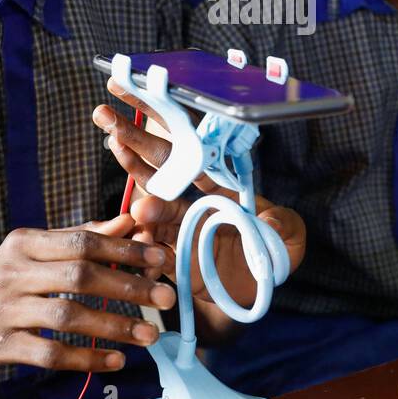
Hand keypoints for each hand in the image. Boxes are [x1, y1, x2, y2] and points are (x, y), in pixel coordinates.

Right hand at [0, 219, 175, 371]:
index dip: (124, 250)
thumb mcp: (37, 250)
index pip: (82, 242)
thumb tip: (131, 221)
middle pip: (79, 277)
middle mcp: (13, 272)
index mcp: (25, 242)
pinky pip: (50, 353)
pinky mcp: (1, 345)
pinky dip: (86, 358)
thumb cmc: (6, 277)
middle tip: (166, 298)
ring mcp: (5, 310)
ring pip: (67, 317)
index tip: (160, 259)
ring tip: (149, 334)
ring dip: (113, 326)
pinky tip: (115, 360)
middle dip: (128, 287)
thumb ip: (82, 236)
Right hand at [92, 78, 306, 311]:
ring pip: (152, 202)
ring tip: (122, 167)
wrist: (258, 293)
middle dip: (134, 140)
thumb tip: (268, 222)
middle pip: (161, 166)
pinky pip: (152, 248)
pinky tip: (134, 231)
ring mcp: (180, 228)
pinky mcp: (173, 259)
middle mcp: (194, 202)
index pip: (193, 152)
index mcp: (220, 187)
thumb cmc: (274, 254)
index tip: (153, 105)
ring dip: (137, 184)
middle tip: (107, 118)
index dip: (173, 128)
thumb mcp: (290, 234)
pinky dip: (141, 240)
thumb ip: (283, 224)